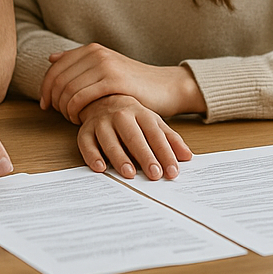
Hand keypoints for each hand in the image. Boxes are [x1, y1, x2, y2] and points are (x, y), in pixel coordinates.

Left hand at [40, 43, 205, 122]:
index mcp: (91, 49)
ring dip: (64, 109)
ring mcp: (105, 65)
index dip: (45, 88)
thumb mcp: (105, 67)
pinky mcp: (114, 81)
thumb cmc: (133, 82)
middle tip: (60, 115)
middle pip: (58, 79)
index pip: (55, 68)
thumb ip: (78, 62)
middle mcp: (96, 53)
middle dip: (53, 100)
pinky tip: (80, 119)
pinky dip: (75, 111)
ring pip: (67, 89)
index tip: (46, 105)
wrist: (164, 86)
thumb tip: (51, 57)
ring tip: (72, 118)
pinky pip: (81, 97)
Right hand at [76, 94, 192, 179]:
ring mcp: (101, 122)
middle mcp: (121, 115)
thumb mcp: (153, 123)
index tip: (172, 171)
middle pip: (134, 137)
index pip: (155, 134)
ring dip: (119, 157)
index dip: (165, 153)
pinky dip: (92, 156)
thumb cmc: (132, 116)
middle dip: (145, 156)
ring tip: (130, 173)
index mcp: (141, 113)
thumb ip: (170, 139)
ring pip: (110, 140)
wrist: (102, 99)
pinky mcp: (85, 131)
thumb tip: (187, 156)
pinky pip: (87, 143)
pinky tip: (100, 167)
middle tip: (154, 174)